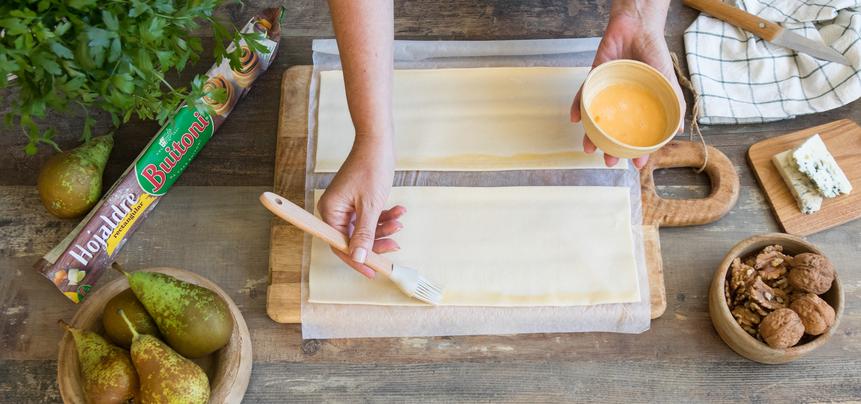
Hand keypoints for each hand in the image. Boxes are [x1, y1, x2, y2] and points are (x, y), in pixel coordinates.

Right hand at [317, 135, 402, 278]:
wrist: (377, 141)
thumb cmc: (371, 168)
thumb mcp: (370, 206)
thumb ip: (364, 234)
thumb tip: (358, 258)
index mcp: (330, 211)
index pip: (340, 245)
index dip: (357, 260)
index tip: (374, 271)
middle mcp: (334, 210)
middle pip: (353, 238)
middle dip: (376, 242)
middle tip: (395, 244)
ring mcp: (345, 205)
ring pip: (364, 228)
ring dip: (383, 228)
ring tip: (399, 223)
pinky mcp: (356, 200)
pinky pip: (368, 216)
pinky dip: (383, 216)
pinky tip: (398, 211)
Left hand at [570, 2, 684, 168]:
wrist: (638, 27)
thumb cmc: (655, 54)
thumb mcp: (669, 81)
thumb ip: (674, 104)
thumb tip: (679, 130)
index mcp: (640, 107)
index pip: (637, 133)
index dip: (637, 150)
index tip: (636, 165)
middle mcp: (621, 103)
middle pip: (613, 131)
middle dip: (610, 149)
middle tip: (610, 162)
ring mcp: (606, 92)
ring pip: (596, 119)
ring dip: (591, 135)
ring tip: (589, 148)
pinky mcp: (593, 79)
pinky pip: (582, 96)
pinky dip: (577, 108)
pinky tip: (575, 119)